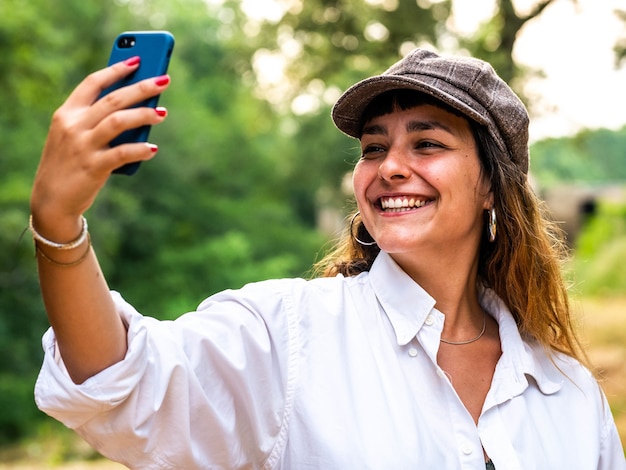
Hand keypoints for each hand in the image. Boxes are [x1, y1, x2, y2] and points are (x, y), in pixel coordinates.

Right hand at [30, 57, 169, 240]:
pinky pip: (123, 153)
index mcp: (67, 113)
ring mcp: (83, 145)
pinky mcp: (94, 166)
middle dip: (141, 87)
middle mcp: (74, 125)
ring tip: (162, 114)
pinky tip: (153, 149)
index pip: (93, 83)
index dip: (116, 70)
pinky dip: (141, 150)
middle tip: (164, 81)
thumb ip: (98, 122)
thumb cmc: (71, 164)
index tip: (138, 61)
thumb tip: (138, 110)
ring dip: (144, 115)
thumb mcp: (75, 137)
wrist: (52, 200)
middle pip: (113, 98)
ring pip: (119, 121)